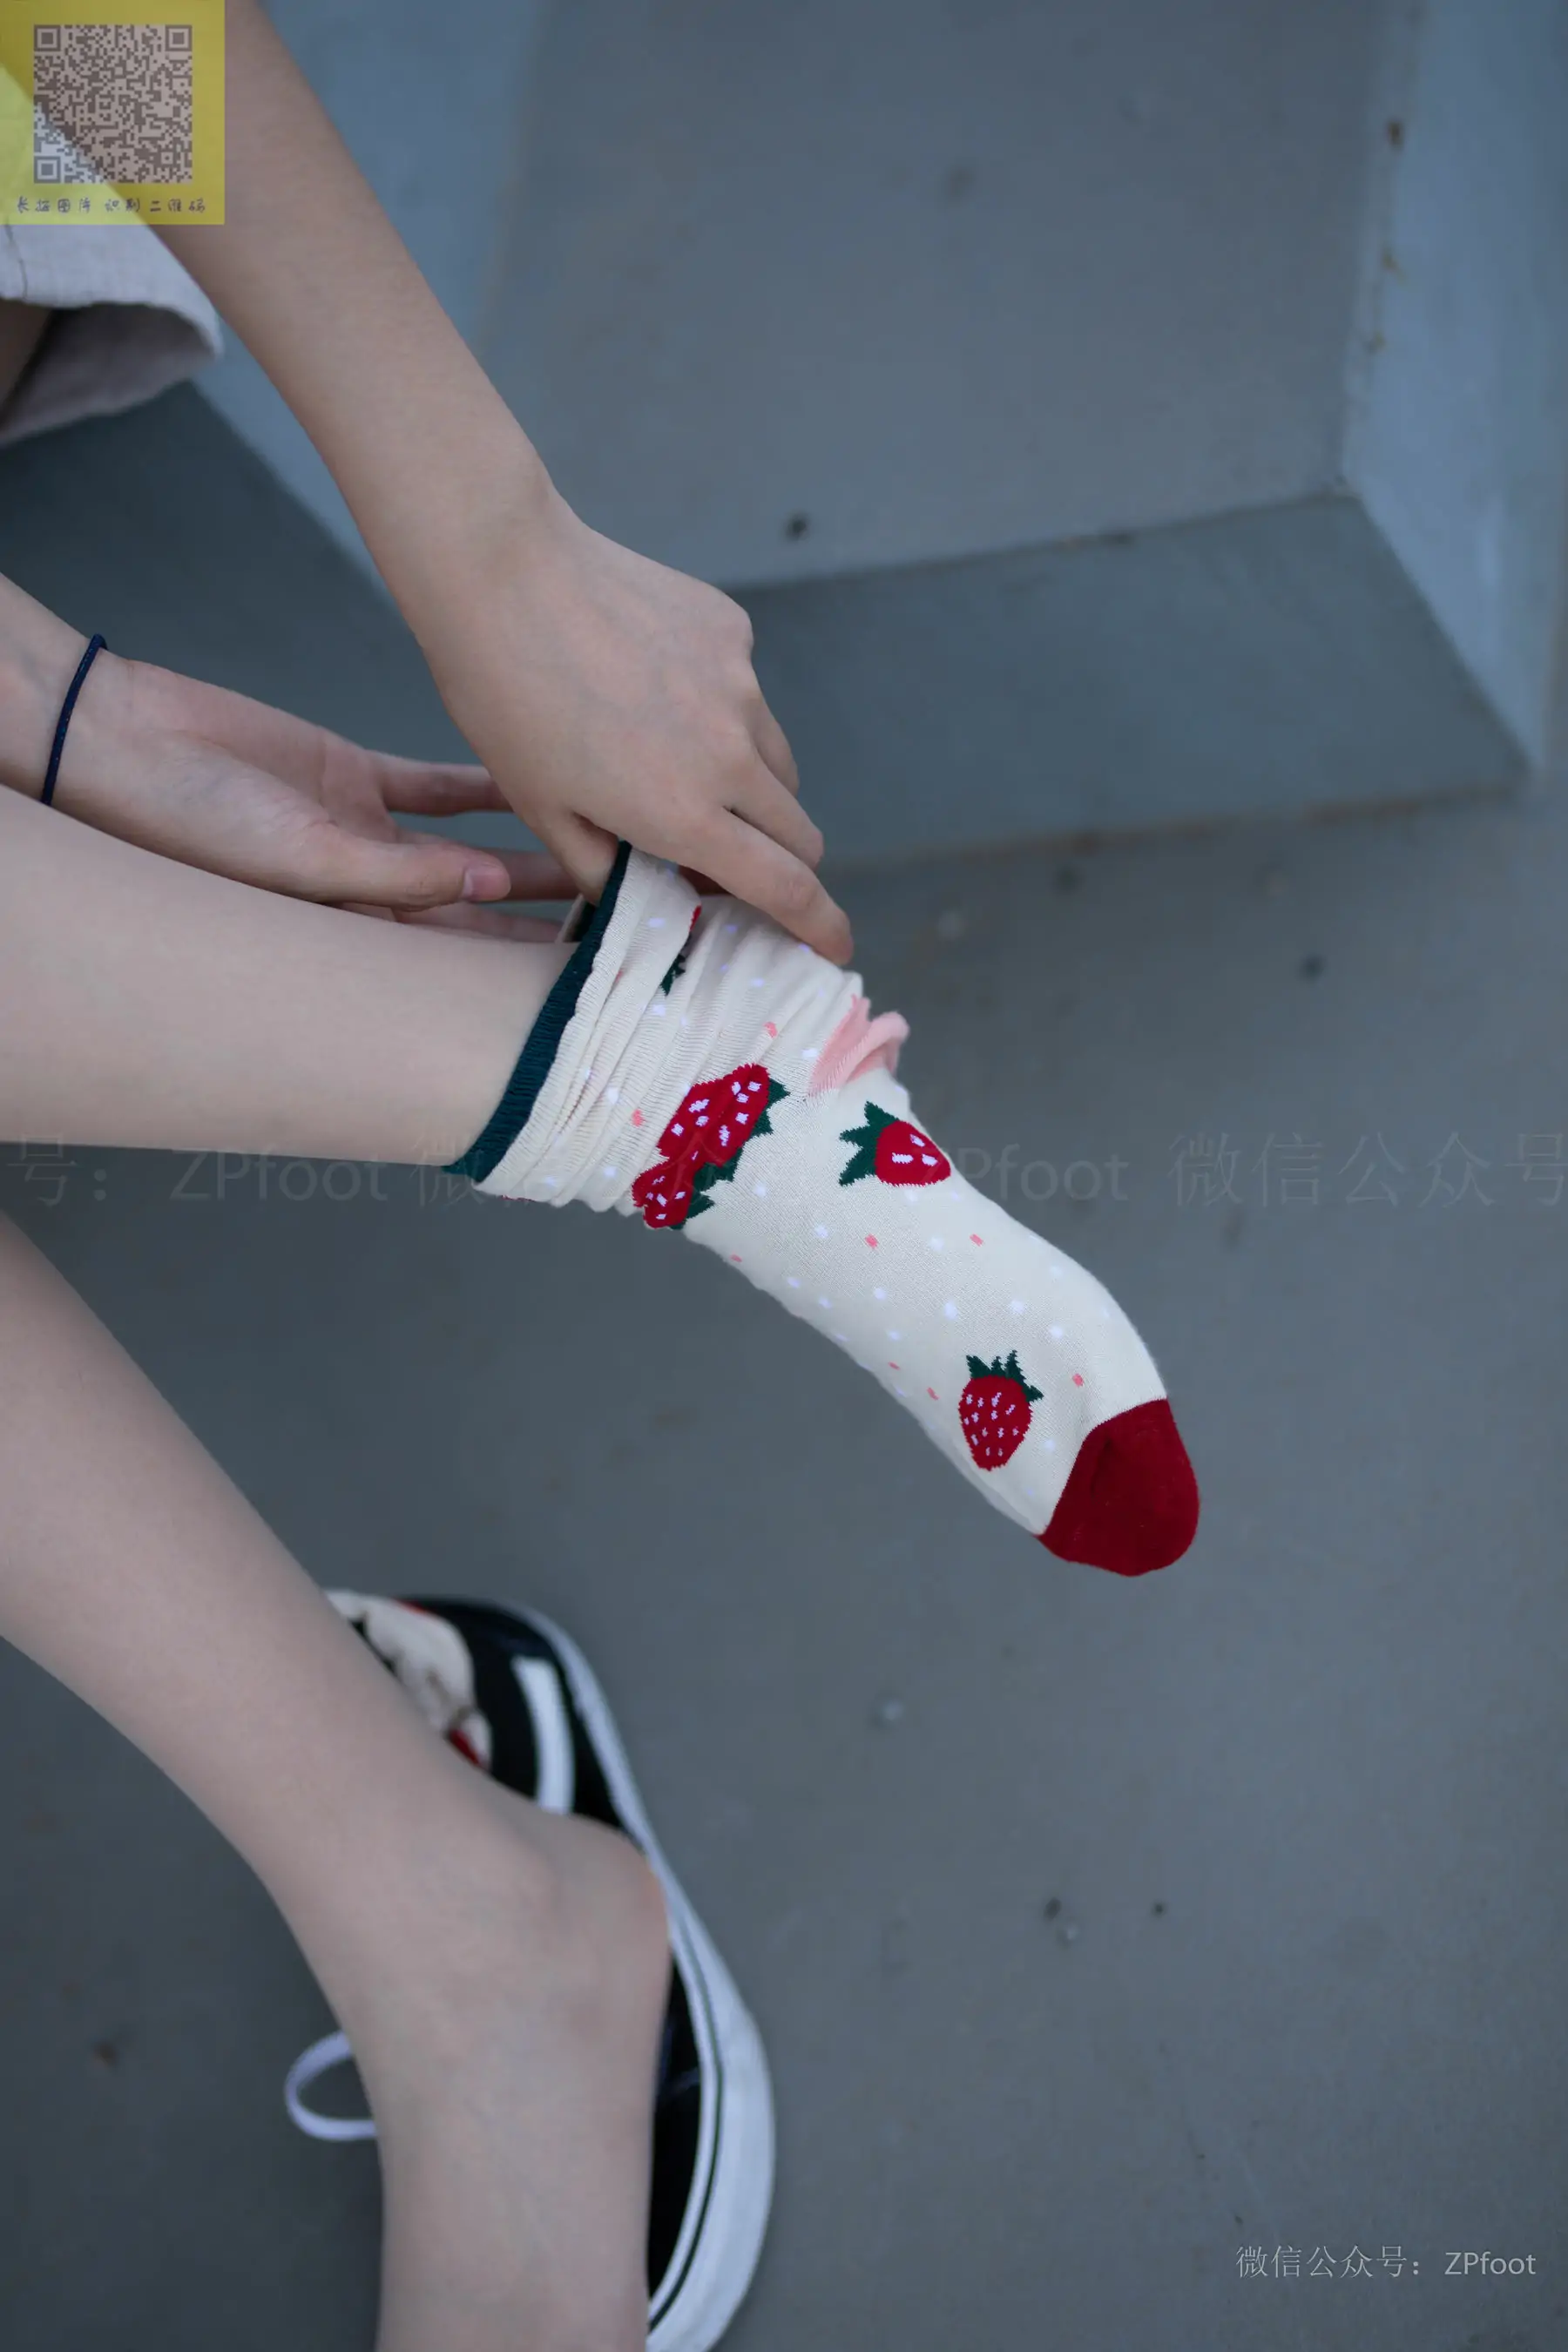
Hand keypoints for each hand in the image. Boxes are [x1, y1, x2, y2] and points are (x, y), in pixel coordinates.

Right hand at [30, 639, 574, 936]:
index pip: (454, 972)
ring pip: (473, 853)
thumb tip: (493, 887)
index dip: (519, 976)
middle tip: (628, 919)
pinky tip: (549, 791)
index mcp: (348, 940)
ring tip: (612, 857)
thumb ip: (399, 877)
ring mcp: (364, 837)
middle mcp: (366, 897)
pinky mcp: (354, 777)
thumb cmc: (187, 823)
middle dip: (548, 920)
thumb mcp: (301, 862)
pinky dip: (488, 791)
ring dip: (537, 854)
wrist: (122, 740)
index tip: (591, 977)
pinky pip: (438, 789)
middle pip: (479, 919)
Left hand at [424, 487, 853, 961]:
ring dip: (750, 790)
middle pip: (798, 832)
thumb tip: (652, 898)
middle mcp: (730, 755)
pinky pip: (746, 694)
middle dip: (782, 862)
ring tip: (672, 765)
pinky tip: (652, 686)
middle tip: (735, 863)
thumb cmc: (506, 702)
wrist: (503, 575)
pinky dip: (719, 711)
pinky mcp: (732, 632)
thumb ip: (608, 872)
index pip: (788, 888)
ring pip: (776, 764)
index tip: (837, 948)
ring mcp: (739, 686)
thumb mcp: (545, 813)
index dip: (822, 927)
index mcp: (684, 813)